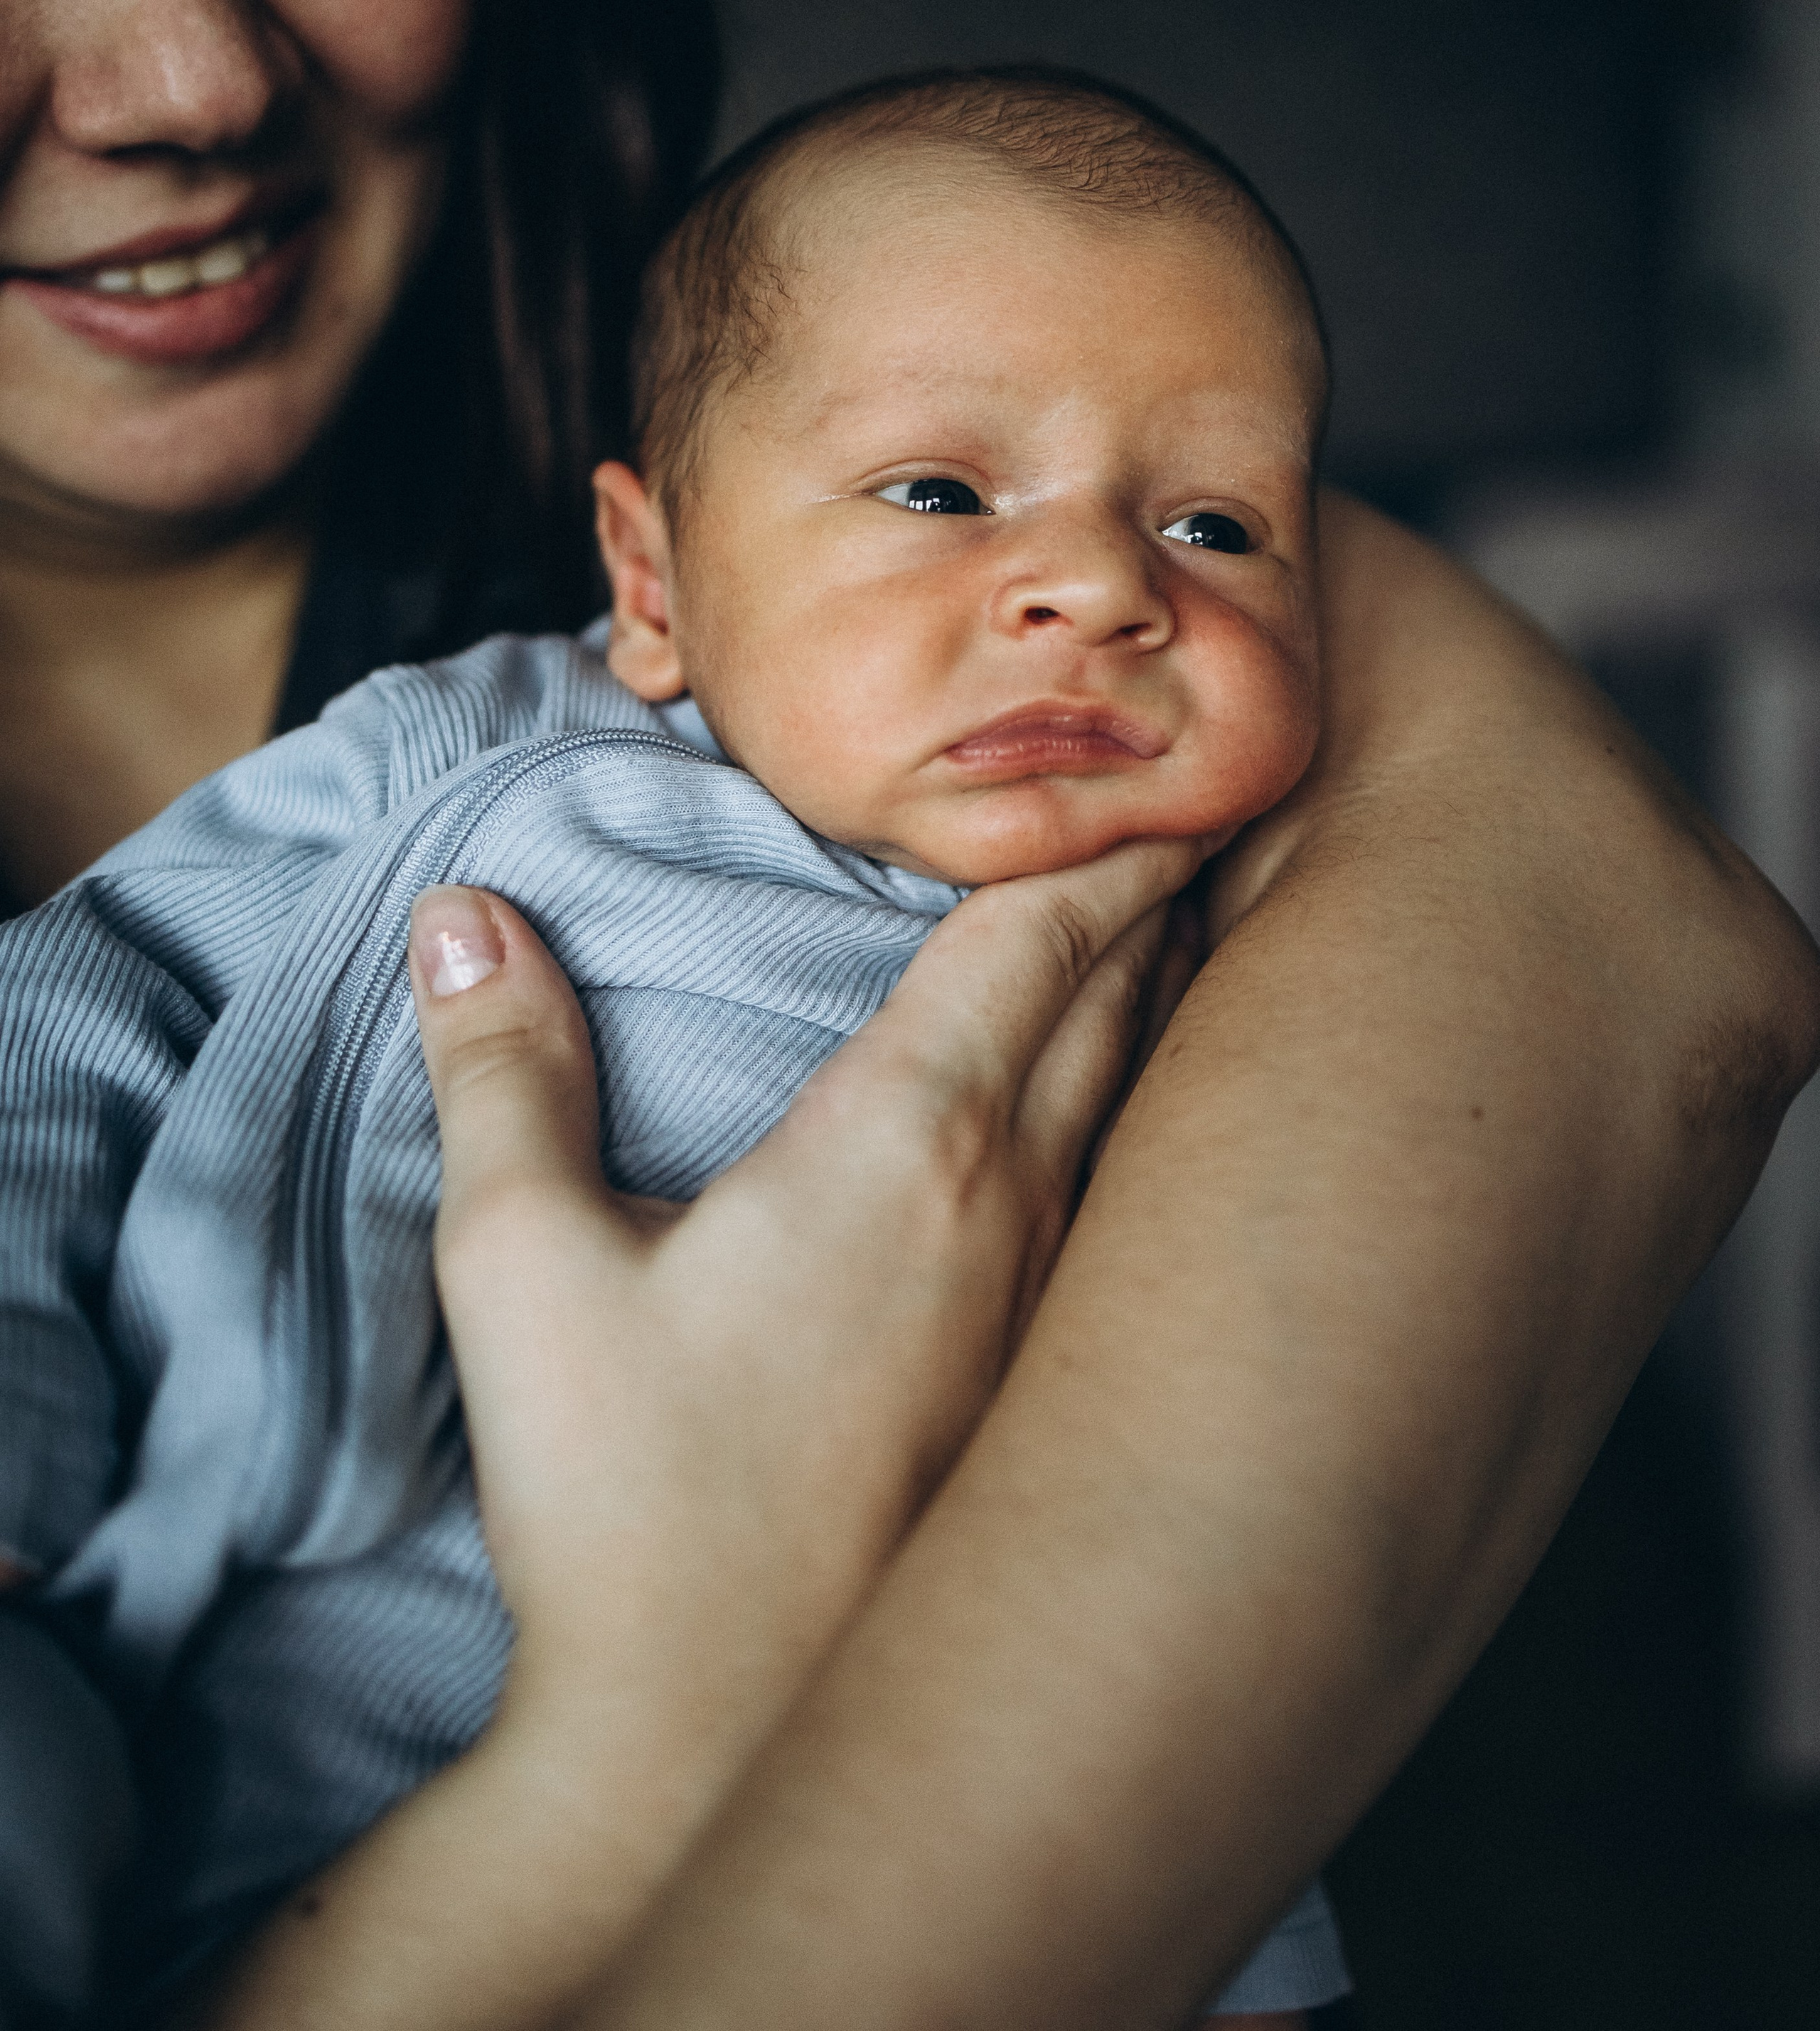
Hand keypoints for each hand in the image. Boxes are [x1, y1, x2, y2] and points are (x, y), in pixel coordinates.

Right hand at [409, 834, 1207, 1814]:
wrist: (720, 1737)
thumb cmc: (629, 1502)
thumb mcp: (526, 1270)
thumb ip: (503, 1074)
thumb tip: (465, 915)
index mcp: (907, 1146)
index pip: (1040, 941)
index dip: (1104, 840)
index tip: (1165, 761)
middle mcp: (1018, 1207)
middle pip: (1125, 998)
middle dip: (1163, 888)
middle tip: (1203, 798)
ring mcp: (1056, 1304)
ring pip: (1148, 1097)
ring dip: (1168, 996)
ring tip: (1188, 925)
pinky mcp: (1050, 1386)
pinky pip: (1132, 1191)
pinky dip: (1151, 1103)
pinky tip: (1135, 1122)